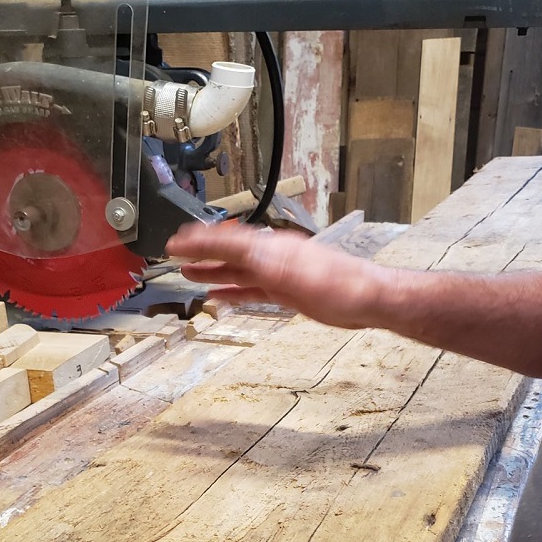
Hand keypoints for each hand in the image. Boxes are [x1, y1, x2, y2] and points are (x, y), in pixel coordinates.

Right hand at [166, 222, 388, 329]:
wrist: (367, 300)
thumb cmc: (339, 284)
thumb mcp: (292, 272)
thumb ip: (259, 260)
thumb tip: (230, 249)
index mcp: (271, 247)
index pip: (226, 240)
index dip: (198, 242)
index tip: (175, 243)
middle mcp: (271, 256)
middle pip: (227, 252)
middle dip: (200, 253)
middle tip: (174, 252)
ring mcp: (278, 274)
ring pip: (236, 271)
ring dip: (212, 271)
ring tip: (187, 273)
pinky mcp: (285, 292)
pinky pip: (250, 289)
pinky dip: (232, 291)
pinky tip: (219, 296)